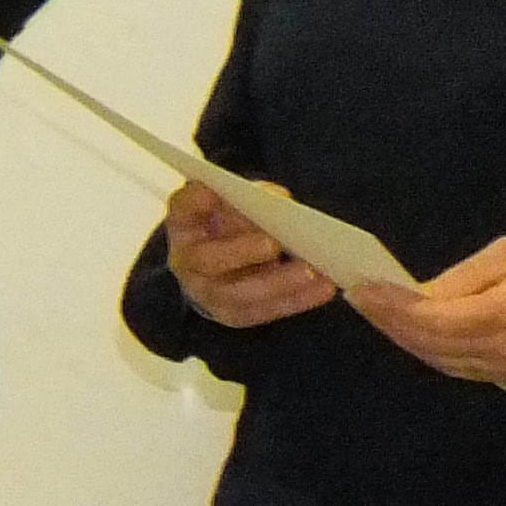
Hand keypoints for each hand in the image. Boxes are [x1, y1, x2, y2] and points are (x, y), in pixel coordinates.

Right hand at [161, 180, 334, 328]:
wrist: (222, 266)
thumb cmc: (231, 227)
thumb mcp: (234, 205)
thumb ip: (253, 197)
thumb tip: (278, 198)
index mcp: (184, 225)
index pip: (182, 209)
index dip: (194, 201)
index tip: (211, 192)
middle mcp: (187, 261)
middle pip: (208, 259)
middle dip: (241, 251)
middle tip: (273, 244)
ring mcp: (207, 292)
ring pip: (239, 293)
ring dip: (277, 282)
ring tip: (310, 271)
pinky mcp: (233, 313)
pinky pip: (266, 310)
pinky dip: (297, 299)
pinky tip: (324, 288)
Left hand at [354, 228, 505, 387]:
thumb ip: (459, 279)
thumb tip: (412, 295)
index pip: (437, 320)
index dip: (394, 308)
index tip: (361, 289)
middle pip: (430, 343)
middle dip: (388, 321)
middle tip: (356, 296)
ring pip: (435, 358)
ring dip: (399, 335)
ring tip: (369, 308)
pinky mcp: (504, 373)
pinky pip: (450, 364)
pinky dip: (420, 345)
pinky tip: (399, 324)